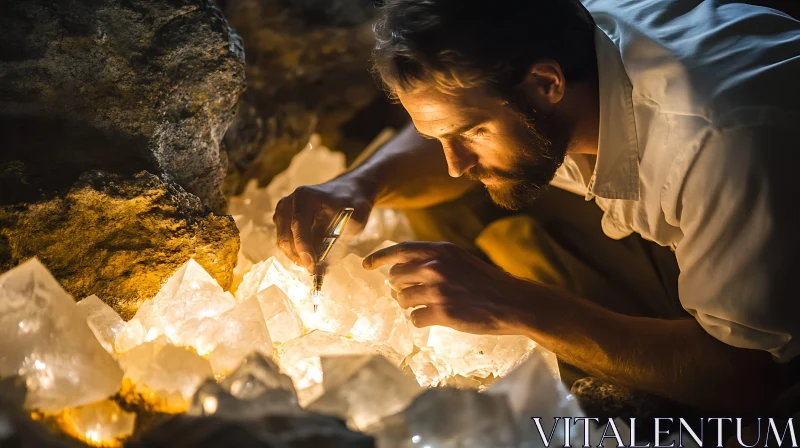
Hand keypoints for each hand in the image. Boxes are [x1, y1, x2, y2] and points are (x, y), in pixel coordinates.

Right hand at [273, 175, 376, 271]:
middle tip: (317, 271)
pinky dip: (296, 251)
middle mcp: (290, 201)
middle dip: (300, 257)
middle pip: (287, 236)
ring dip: (298, 256)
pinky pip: (285, 240)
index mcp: (306, 196)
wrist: (349, 190)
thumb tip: (325, 267)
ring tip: (316, 265)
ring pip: (284, 241)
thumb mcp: (355, 220)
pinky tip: (311, 256)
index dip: (304, 247)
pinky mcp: (283, 218)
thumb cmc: (353, 203)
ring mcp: (284, 210)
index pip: (299, 225)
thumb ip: (340, 241)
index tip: (312, 266)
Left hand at [363, 241, 538, 334]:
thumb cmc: (485, 280)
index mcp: (440, 250)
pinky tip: (434, 319)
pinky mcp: (442, 312)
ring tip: (428, 306)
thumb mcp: (459, 258)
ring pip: (402, 299)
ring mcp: (438, 290)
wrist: (511, 301)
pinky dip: (420, 321)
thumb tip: (399, 268)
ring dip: (410, 305)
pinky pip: (414, 318)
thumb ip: (432, 259)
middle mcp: (435, 267)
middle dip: (401, 287)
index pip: (399, 250)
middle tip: (415, 294)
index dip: (379, 257)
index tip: (366, 265)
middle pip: (396, 277)